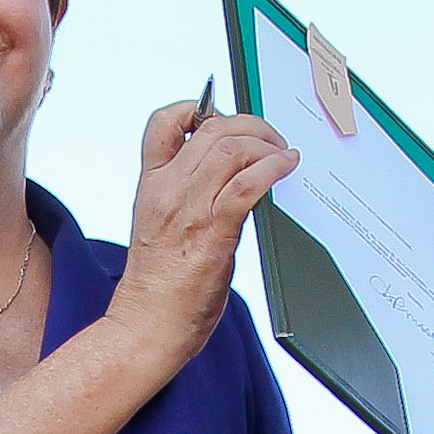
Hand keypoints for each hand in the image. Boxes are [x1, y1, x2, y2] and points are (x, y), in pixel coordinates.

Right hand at [108, 100, 298, 372]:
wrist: (147, 325)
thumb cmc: (159, 286)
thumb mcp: (163, 227)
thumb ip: (190, 198)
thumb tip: (233, 180)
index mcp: (151, 185)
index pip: (163, 124)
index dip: (196, 108)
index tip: (223, 117)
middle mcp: (167, 189)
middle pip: (211, 129)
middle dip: (250, 125)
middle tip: (271, 138)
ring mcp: (189, 208)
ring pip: (231, 148)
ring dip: (266, 143)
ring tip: (282, 153)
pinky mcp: (212, 231)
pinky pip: (248, 184)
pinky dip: (273, 167)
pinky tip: (286, 167)